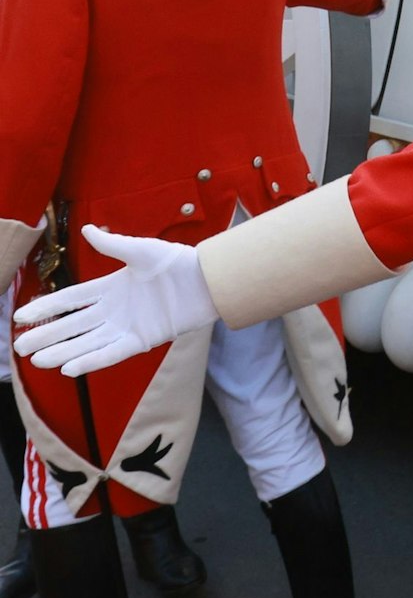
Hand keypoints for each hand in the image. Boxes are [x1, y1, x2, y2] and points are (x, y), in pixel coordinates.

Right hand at [12, 226, 218, 375]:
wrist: (207, 280)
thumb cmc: (176, 262)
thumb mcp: (141, 251)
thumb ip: (113, 244)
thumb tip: (87, 229)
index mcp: (109, 288)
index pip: (70, 300)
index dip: (46, 308)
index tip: (20, 315)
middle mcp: (113, 310)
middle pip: (73, 326)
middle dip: (47, 336)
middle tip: (20, 346)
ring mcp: (126, 327)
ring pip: (87, 343)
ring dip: (63, 352)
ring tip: (37, 361)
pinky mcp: (142, 340)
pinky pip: (111, 353)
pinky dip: (92, 360)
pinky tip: (70, 368)